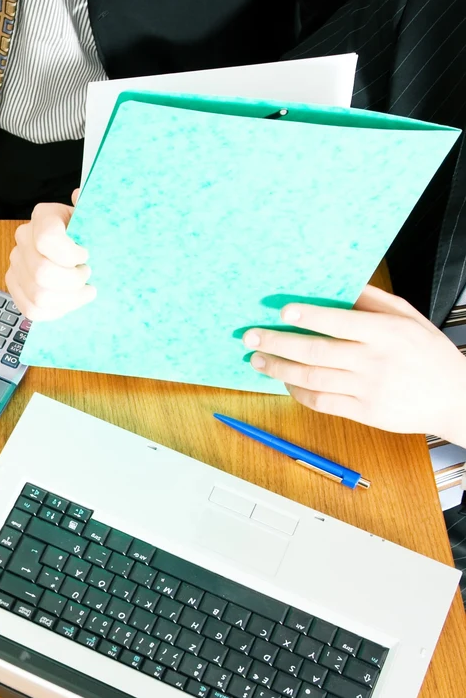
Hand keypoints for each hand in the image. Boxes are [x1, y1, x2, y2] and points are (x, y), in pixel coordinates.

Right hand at [4, 191, 94, 320]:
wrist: (78, 250)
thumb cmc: (89, 234)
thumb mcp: (94, 218)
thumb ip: (92, 209)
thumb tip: (79, 195)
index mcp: (44, 216)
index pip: (47, 239)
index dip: (70, 255)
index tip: (86, 256)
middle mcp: (24, 238)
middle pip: (42, 273)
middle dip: (72, 281)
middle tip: (87, 275)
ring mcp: (16, 263)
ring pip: (38, 296)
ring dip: (68, 299)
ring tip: (83, 291)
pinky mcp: (15, 286)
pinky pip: (31, 310)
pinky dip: (55, 311)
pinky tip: (70, 301)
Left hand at [244, 285, 465, 440]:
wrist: (456, 397)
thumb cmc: (428, 352)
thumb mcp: (408, 317)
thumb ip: (373, 301)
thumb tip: (338, 284)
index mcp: (387, 333)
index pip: (339, 322)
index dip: (308, 317)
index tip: (281, 311)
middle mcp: (375, 361)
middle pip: (316, 352)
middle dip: (278, 343)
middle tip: (250, 336)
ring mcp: (368, 389)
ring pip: (312, 378)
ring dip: (279, 369)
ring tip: (257, 359)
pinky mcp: (365, 413)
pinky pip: (322, 402)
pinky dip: (298, 392)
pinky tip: (284, 382)